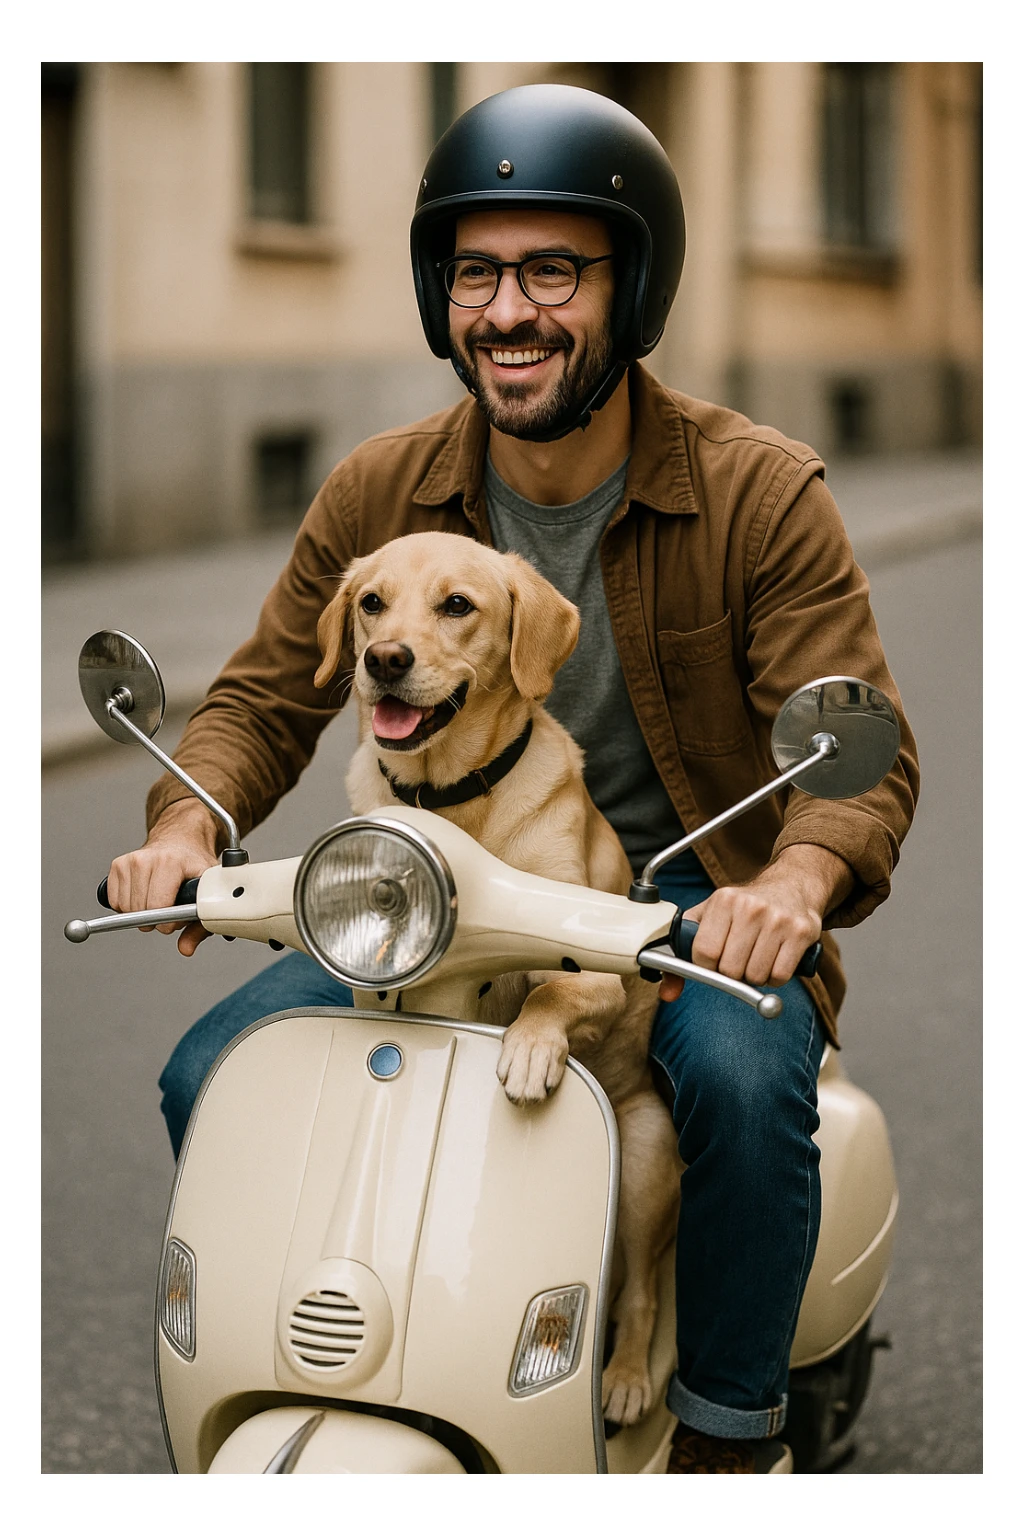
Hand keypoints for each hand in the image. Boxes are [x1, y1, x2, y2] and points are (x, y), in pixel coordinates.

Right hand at [105, 799, 219, 956]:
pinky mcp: (117, 865)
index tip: (174, 920)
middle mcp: (147, 859)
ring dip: (141, 913)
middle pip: (140, 911)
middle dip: (156, 919)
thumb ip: (200, 925)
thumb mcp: (206, 891)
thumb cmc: (194, 863)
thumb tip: (186, 948)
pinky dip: (128, 906)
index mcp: (171, 862)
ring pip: (125, 909)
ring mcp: (129, 861)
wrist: (181, 838)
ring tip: (158, 900)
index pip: (158, 907)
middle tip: (169, 909)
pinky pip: (115, 902)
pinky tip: (144, 895)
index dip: (167, 922)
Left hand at [657, 845, 852, 1002]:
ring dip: (754, 976)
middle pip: (729, 969)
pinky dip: (775, 977)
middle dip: (731, 972)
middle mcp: (750, 907)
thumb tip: (667, 992)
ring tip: (757, 956)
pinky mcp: (800, 933)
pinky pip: (779, 976)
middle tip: (738, 959)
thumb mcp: (711, 916)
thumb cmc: (745, 906)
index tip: (713, 961)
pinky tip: (774, 959)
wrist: (792, 885)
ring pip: (755, 976)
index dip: (706, 966)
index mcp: (723, 900)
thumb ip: (684, 951)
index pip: (703, 952)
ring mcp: (778, 920)